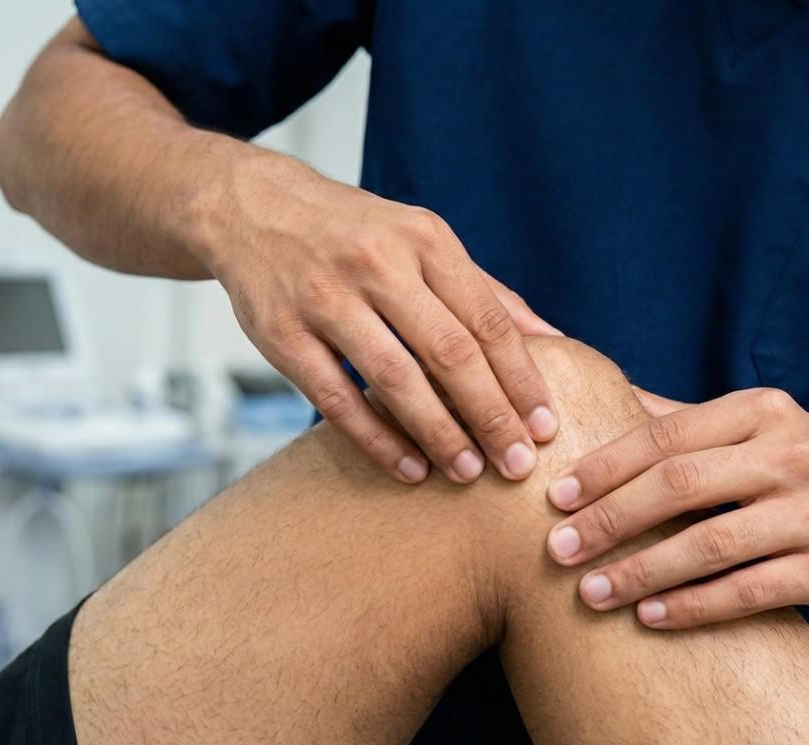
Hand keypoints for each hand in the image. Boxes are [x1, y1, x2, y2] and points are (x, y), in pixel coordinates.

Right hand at [200, 166, 561, 483]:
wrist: (252, 208)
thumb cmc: (357, 234)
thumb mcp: (423, 241)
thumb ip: (486, 292)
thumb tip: (556, 340)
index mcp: (424, 239)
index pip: (486, 319)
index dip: (521, 378)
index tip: (546, 426)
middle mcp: (377, 263)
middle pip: (449, 352)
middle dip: (490, 415)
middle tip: (518, 464)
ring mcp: (324, 298)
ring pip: (394, 380)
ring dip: (438, 434)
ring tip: (469, 473)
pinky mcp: (282, 334)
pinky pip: (337, 399)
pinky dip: (378, 440)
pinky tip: (410, 468)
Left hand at [544, 388, 808, 628]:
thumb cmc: (791, 462)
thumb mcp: (747, 425)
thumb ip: (676, 419)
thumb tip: (589, 397)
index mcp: (761, 410)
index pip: (668, 436)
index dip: (606, 466)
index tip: (557, 496)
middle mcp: (792, 455)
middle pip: (682, 485)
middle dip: (612, 518)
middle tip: (560, 548)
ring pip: (711, 545)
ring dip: (643, 571)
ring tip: (592, 591)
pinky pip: (747, 592)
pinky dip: (693, 606)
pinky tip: (649, 615)